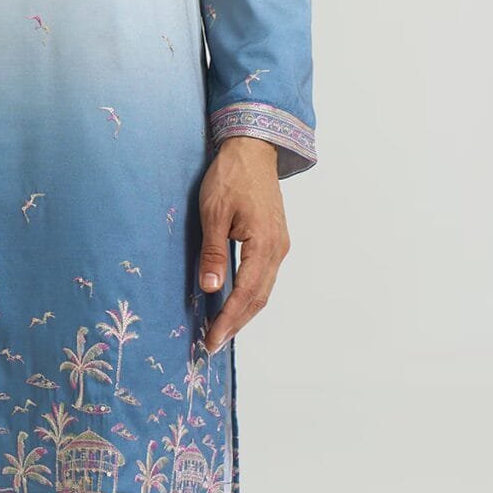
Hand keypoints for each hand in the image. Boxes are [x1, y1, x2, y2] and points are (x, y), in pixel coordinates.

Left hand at [197, 137, 289, 352]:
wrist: (253, 148)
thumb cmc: (231, 176)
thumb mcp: (214, 214)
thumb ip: (213, 253)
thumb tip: (212, 288)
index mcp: (264, 244)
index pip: (246, 293)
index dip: (229, 320)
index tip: (212, 340)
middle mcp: (277, 248)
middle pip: (259, 297)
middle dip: (237, 324)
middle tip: (214, 344)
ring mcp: (279, 244)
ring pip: (264, 289)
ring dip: (244, 312)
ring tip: (223, 330)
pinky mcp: (275, 238)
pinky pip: (265, 275)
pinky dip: (250, 294)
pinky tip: (235, 301)